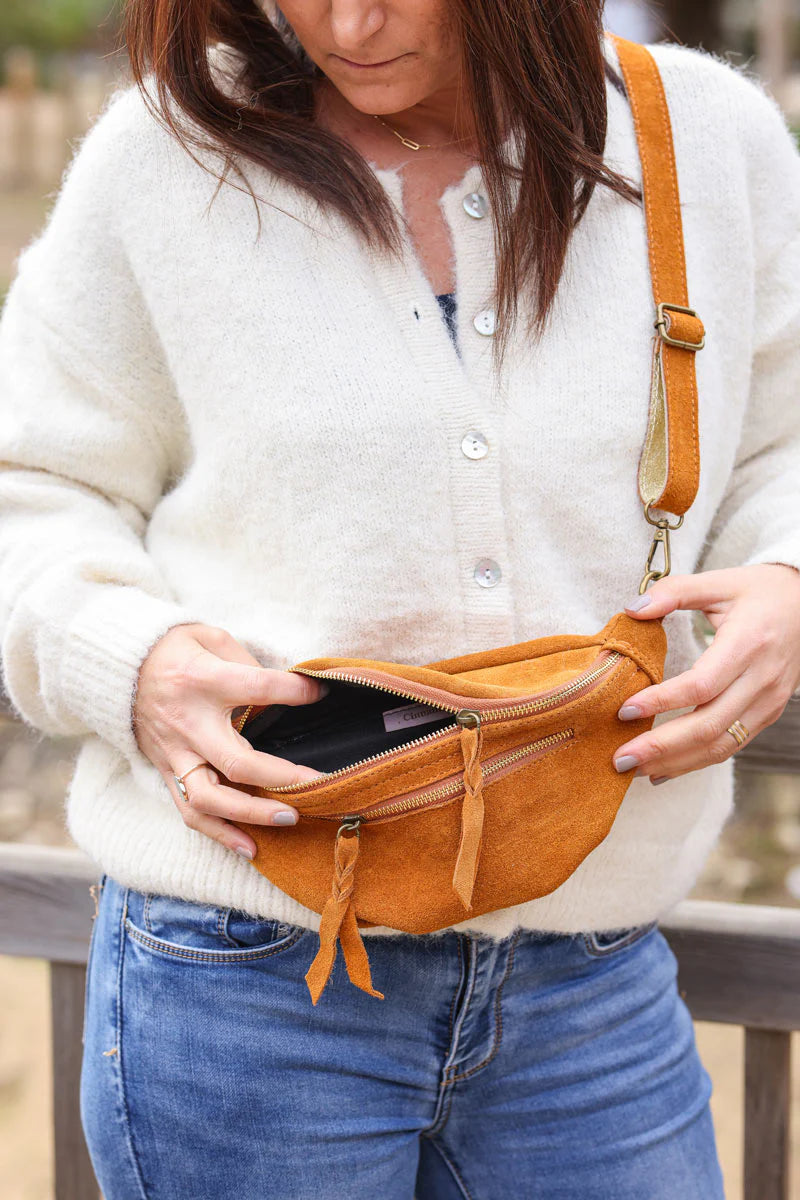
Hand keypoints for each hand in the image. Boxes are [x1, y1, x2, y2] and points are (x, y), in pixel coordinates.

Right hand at [133, 623, 327, 858]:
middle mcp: (188, 723)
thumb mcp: (211, 637)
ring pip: (209, 798)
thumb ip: (247, 662)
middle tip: (316, 784)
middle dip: (279, 778)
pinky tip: (250, 847)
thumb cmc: (176, 649)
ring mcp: (175, 753)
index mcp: (203, 680)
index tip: (318, 694)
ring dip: (250, 815)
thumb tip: (288, 688)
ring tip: (288, 819)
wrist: (119, 666)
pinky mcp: (166, 771)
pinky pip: (189, 811)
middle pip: (236, 761)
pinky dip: (219, 833)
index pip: (256, 688)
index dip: (293, 692)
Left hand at [612, 563, 799, 784]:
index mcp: (748, 644)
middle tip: (621, 758)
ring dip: (676, 762)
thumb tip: (632, 608)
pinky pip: (731, 745)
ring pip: (721, 744)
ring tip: (635, 769)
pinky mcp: (766, 714)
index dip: (662, 701)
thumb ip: (674, 591)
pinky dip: (696, 762)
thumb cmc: (759, 592)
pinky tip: (663, 769)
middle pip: (709, 725)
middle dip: (661, 746)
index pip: (702, 684)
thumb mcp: (719, 581)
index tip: (624, 711)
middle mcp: (761, 679)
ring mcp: (767, 702)